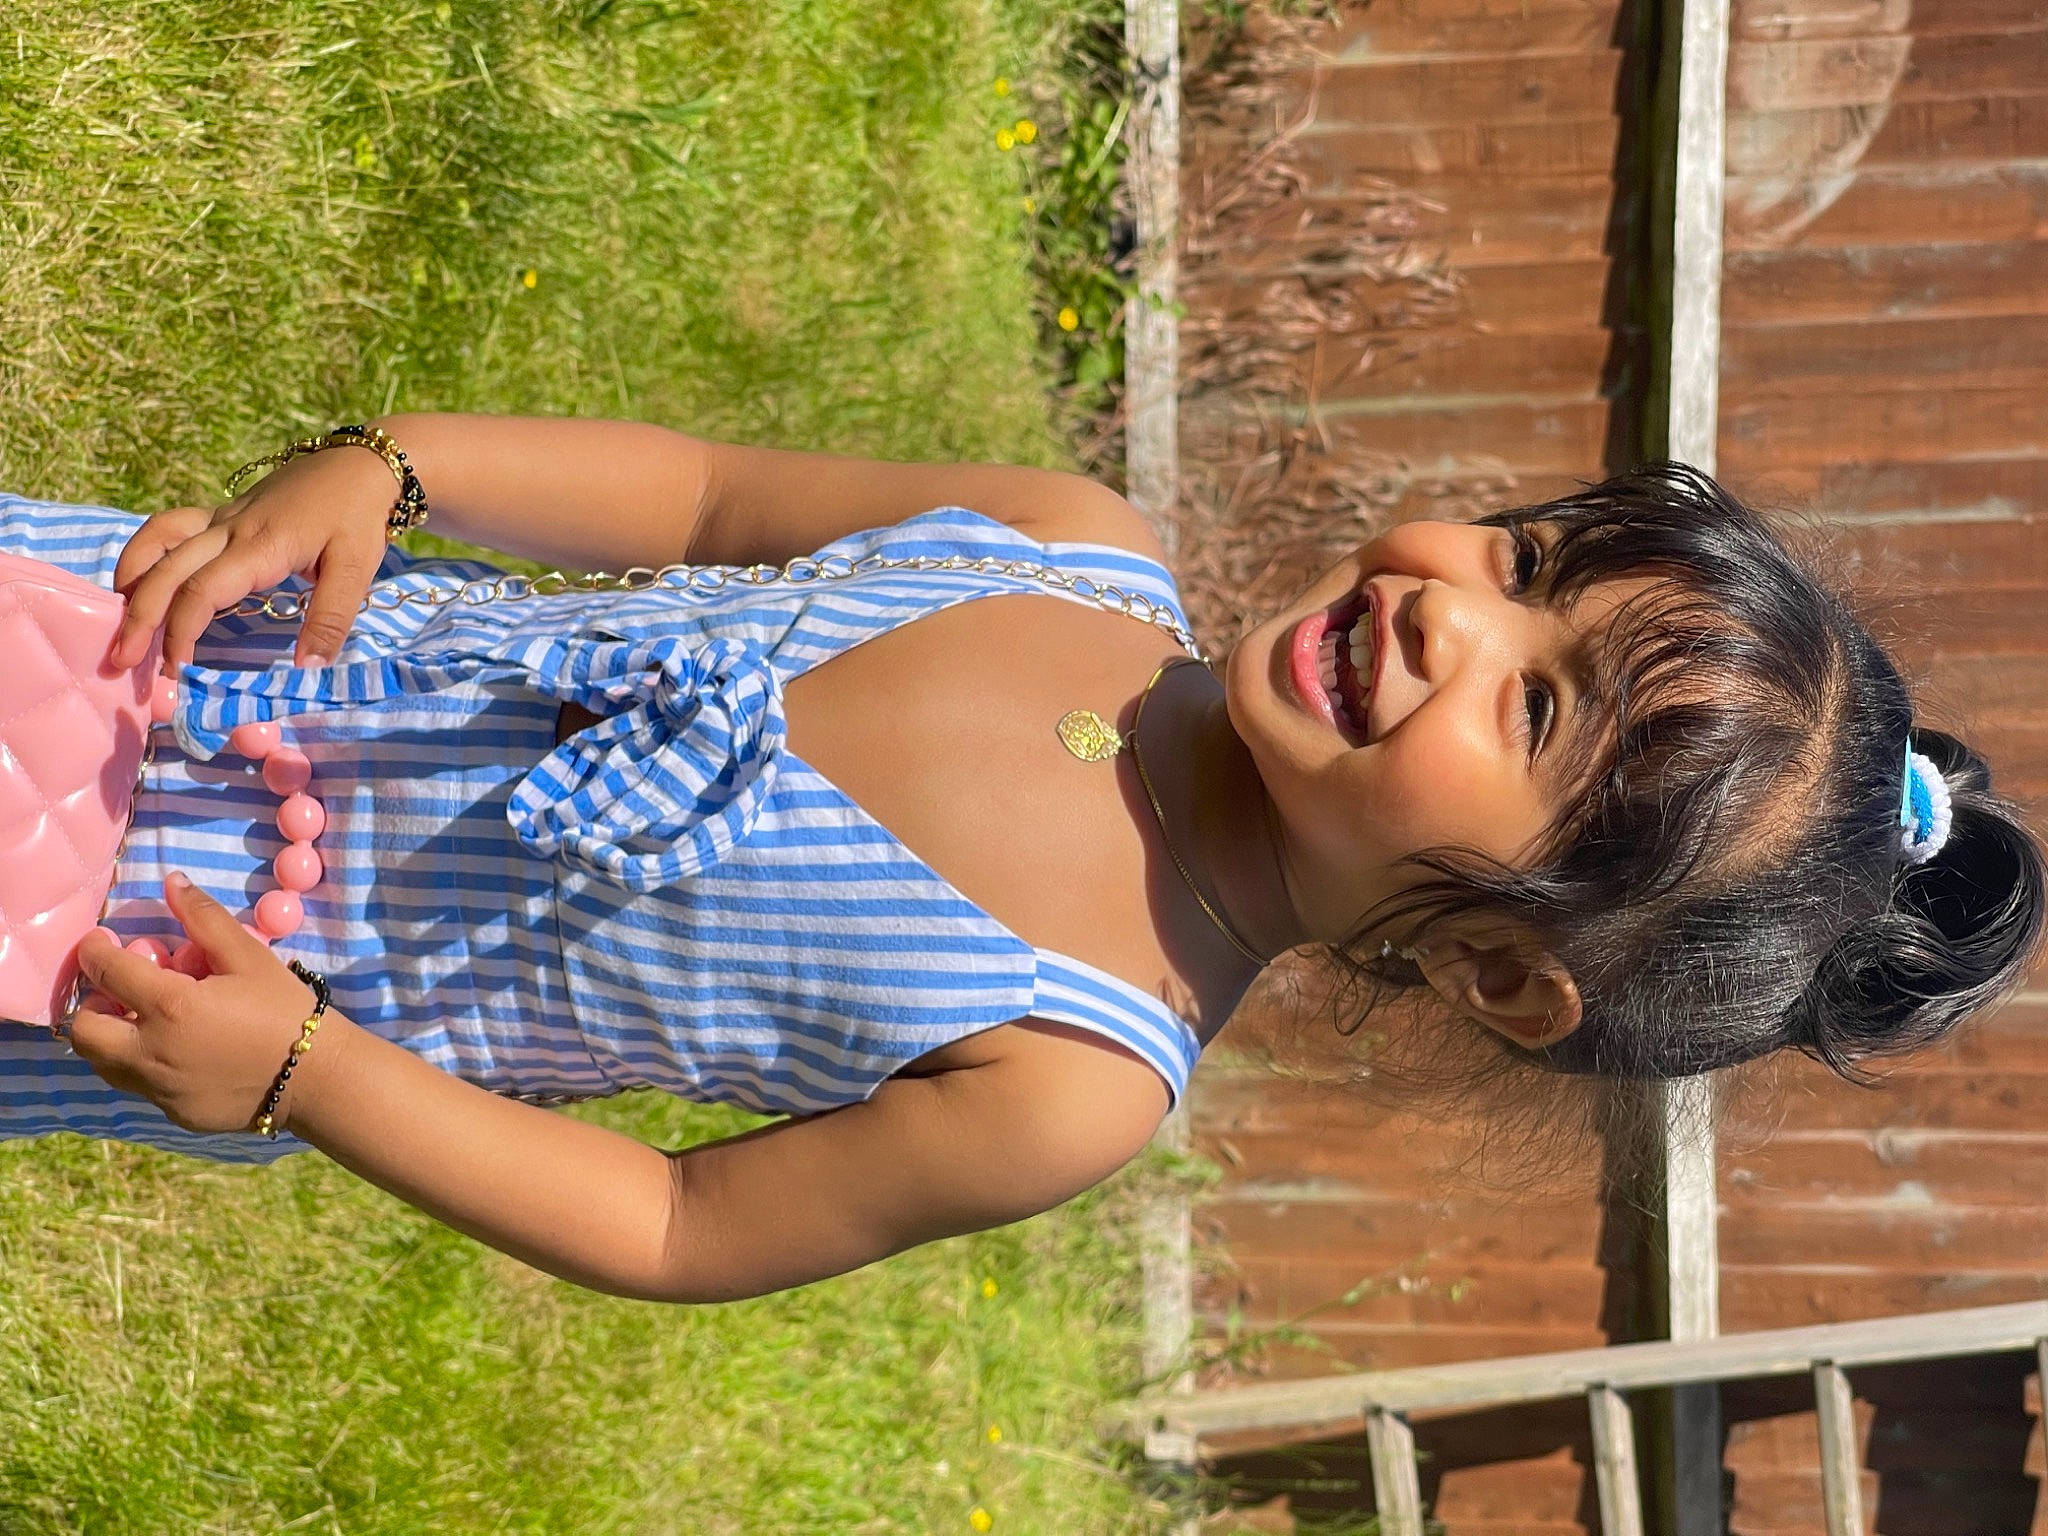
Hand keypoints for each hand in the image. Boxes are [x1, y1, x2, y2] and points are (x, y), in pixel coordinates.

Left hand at [67, 873, 329, 1135]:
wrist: (318, 1078)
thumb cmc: (285, 1009)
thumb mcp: (249, 957)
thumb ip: (205, 918)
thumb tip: (172, 882)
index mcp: (170, 1007)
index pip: (105, 972)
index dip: (95, 950)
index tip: (100, 942)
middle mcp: (152, 1053)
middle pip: (84, 1031)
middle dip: (93, 1004)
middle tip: (121, 991)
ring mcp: (160, 1089)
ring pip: (105, 1064)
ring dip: (113, 1037)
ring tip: (147, 1020)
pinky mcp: (174, 1113)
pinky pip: (142, 1085)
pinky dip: (147, 1063)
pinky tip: (184, 1051)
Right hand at [109, 445, 395, 673]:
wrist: (360, 464)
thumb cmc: (358, 517)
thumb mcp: (356, 569)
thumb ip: (331, 619)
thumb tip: (308, 669)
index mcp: (260, 545)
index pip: (203, 590)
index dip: (182, 631)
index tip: (177, 669)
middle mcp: (230, 528)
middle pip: (168, 569)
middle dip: (140, 616)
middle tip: (123, 659)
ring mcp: (222, 516)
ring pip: (158, 540)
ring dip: (131, 577)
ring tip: (119, 617)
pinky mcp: (222, 512)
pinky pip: (170, 527)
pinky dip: (146, 553)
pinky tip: (140, 581)